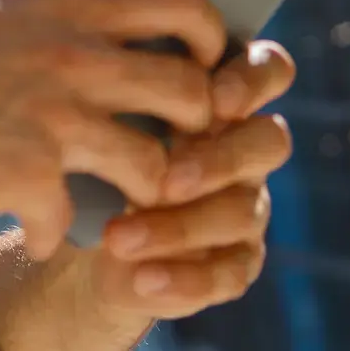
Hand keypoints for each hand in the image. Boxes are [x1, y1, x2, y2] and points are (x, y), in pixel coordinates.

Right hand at [0, 0, 228, 260]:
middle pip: (192, 90)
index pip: (182, 2)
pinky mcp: (23, 176)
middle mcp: (69, 56)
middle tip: (173, 156)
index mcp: (59, 9)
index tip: (202, 68)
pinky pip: (74, 221)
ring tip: (116, 211)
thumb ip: (42, 22)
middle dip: (198, 132)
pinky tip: (28, 234)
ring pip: (158, 167)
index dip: (213, 38)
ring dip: (145, 198)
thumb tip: (76, 27)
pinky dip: (51, 236)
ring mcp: (51, 117)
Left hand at [92, 40, 295, 318]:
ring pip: (243, 212)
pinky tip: (141, 280)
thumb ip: (120, 96)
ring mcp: (245, 206)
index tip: (212, 98)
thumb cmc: (92, 150)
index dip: (252, 80)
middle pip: (269, 143)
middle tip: (167, 180)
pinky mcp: (234, 262)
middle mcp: (242, 149)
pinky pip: (230, 273)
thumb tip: (111, 85)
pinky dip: (185, 279)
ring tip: (119, 239)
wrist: (80, 234)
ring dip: (181, 227)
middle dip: (220, 160)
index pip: (266, 70)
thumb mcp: (97, 116)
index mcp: (220, 99)